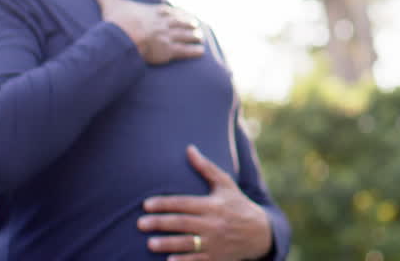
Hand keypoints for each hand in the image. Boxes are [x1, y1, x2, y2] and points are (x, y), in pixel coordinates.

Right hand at [84, 0, 203, 64]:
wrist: (124, 37)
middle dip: (188, 25)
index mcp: (153, 12)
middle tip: (196, 26)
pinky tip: (201, 52)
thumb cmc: (117, 20)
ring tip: (200, 38)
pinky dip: (193, 52)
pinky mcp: (169, 51)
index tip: (182, 14)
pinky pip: (185, 51)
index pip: (168, 12)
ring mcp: (168, 37)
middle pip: (180, 23)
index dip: (176, 14)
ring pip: (185, 36)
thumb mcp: (109, 1)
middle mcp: (164, 23)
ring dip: (193, 36)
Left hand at [138, 144, 273, 260]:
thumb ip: (206, 168)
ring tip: (149, 244)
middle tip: (140, 223)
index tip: (146, 204)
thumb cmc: (237, 204)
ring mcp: (214, 242)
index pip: (184, 203)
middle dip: (160, 223)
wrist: (259, 233)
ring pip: (187, 243)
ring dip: (168, 244)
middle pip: (182, 223)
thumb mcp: (225, 184)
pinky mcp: (215, 258)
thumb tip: (189, 149)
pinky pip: (197, 260)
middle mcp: (213, 223)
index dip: (165, 203)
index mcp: (213, 205)